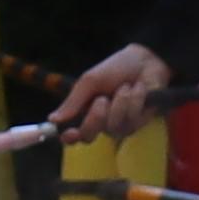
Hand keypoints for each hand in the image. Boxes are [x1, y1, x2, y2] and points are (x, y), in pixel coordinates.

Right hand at [50, 41, 171, 143]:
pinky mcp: (138, 123)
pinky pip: (132, 119)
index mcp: (85, 113)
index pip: (72, 134)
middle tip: (102, 100)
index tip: (69, 133)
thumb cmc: (116, 69)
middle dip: (95, 117)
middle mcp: (100, 123)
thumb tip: (52, 120)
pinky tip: (139, 89)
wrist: (146, 61)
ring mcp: (120, 126)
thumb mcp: (90, 81)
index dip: (69, 137)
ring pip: (113, 126)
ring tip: (125, 86)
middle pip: (89, 136)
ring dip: (120, 101)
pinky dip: (135, 99)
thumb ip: (73, 101)